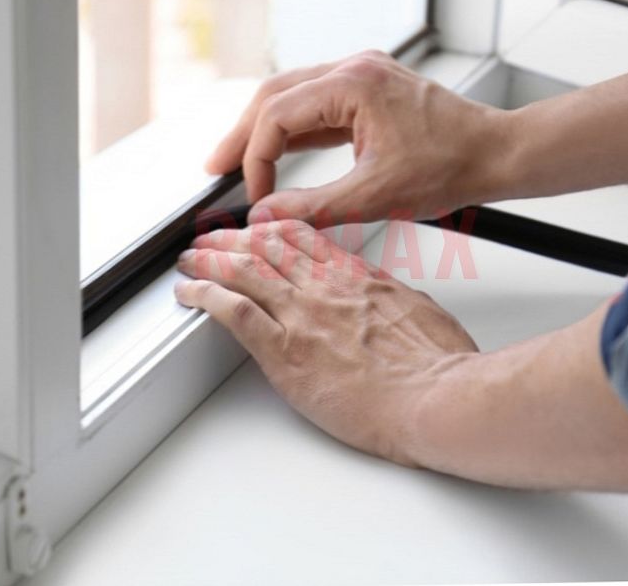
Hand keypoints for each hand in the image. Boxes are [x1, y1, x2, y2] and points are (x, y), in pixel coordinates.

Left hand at [175, 217, 477, 463]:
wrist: (436, 398)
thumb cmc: (438, 366)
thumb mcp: (421, 312)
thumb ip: (392, 300)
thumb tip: (385, 299)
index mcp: (359, 277)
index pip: (304, 239)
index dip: (273, 230)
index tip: (258, 230)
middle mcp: (326, 287)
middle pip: (267, 247)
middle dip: (233, 239)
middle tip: (212, 239)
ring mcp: (303, 315)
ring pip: (244, 270)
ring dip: (210, 260)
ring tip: (190, 259)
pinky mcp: (285, 350)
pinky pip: (234, 311)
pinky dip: (205, 295)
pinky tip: (189, 292)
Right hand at [205, 50, 510, 224]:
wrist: (497, 154)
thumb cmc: (452, 167)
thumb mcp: (375, 197)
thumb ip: (312, 207)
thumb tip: (265, 216)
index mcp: (353, 84)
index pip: (277, 116)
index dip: (255, 158)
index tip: (253, 195)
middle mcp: (355, 69)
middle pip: (275, 95)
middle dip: (244, 134)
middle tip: (215, 166)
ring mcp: (363, 75)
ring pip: (294, 96)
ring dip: (266, 130)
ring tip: (238, 161)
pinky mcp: (371, 90)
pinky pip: (319, 105)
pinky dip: (296, 129)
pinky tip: (280, 152)